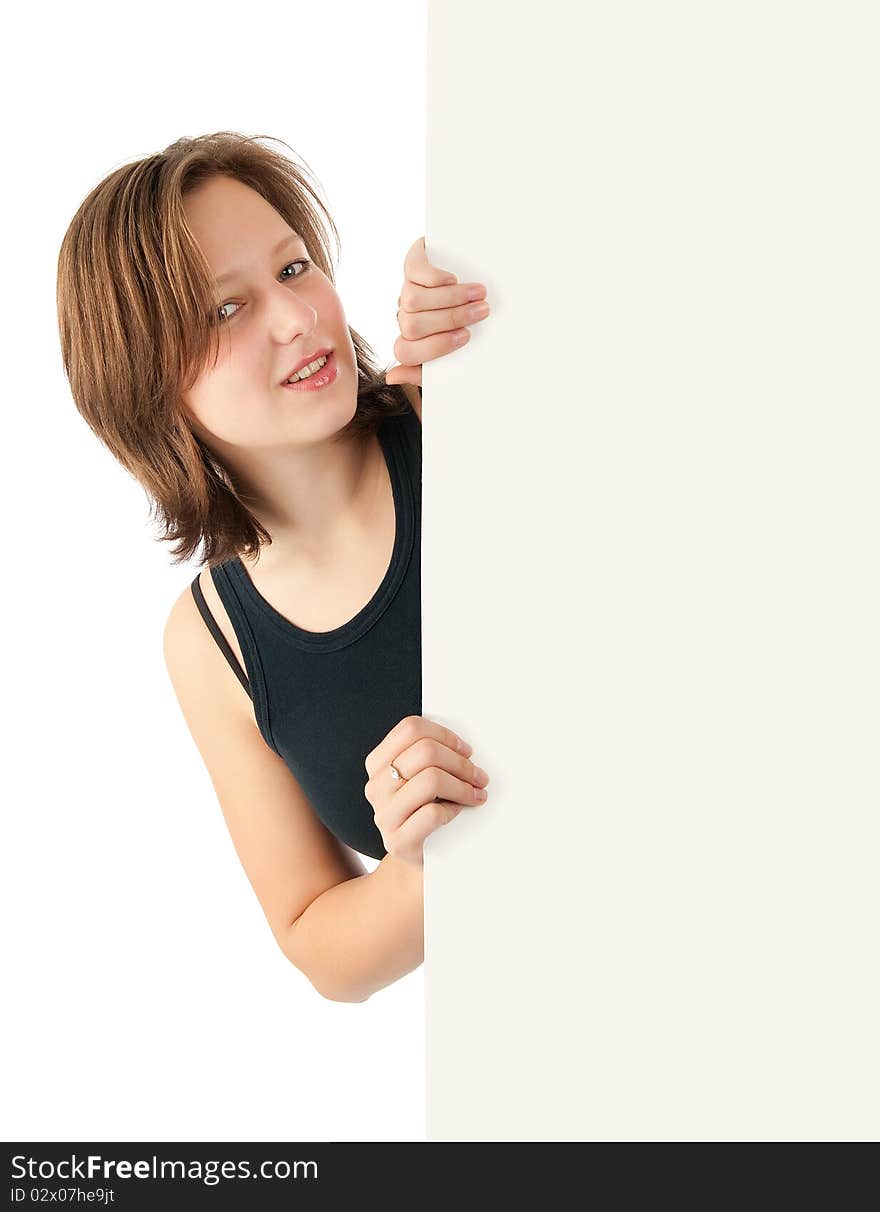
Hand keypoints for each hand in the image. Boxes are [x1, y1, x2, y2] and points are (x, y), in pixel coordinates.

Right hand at [364, 715, 490, 866]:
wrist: (420, 859)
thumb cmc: (426, 811)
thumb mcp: (421, 778)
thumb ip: (430, 756)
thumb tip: (464, 745)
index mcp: (378, 764)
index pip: (410, 729)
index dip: (445, 735)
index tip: (466, 750)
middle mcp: (375, 787)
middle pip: (425, 752)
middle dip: (461, 763)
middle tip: (479, 776)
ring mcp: (384, 816)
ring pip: (431, 780)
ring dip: (462, 786)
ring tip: (476, 794)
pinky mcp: (397, 842)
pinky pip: (432, 813)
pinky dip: (452, 809)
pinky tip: (457, 811)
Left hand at [385, 236, 490, 387]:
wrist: (472, 279)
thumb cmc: (463, 328)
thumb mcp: (453, 355)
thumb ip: (426, 372)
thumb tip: (392, 376)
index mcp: (411, 343)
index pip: (406, 352)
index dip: (435, 346)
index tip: (466, 336)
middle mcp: (405, 318)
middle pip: (412, 325)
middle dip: (451, 318)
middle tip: (481, 311)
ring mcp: (407, 291)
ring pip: (413, 300)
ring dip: (451, 297)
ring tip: (479, 294)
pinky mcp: (413, 264)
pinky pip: (413, 272)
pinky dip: (434, 277)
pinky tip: (453, 279)